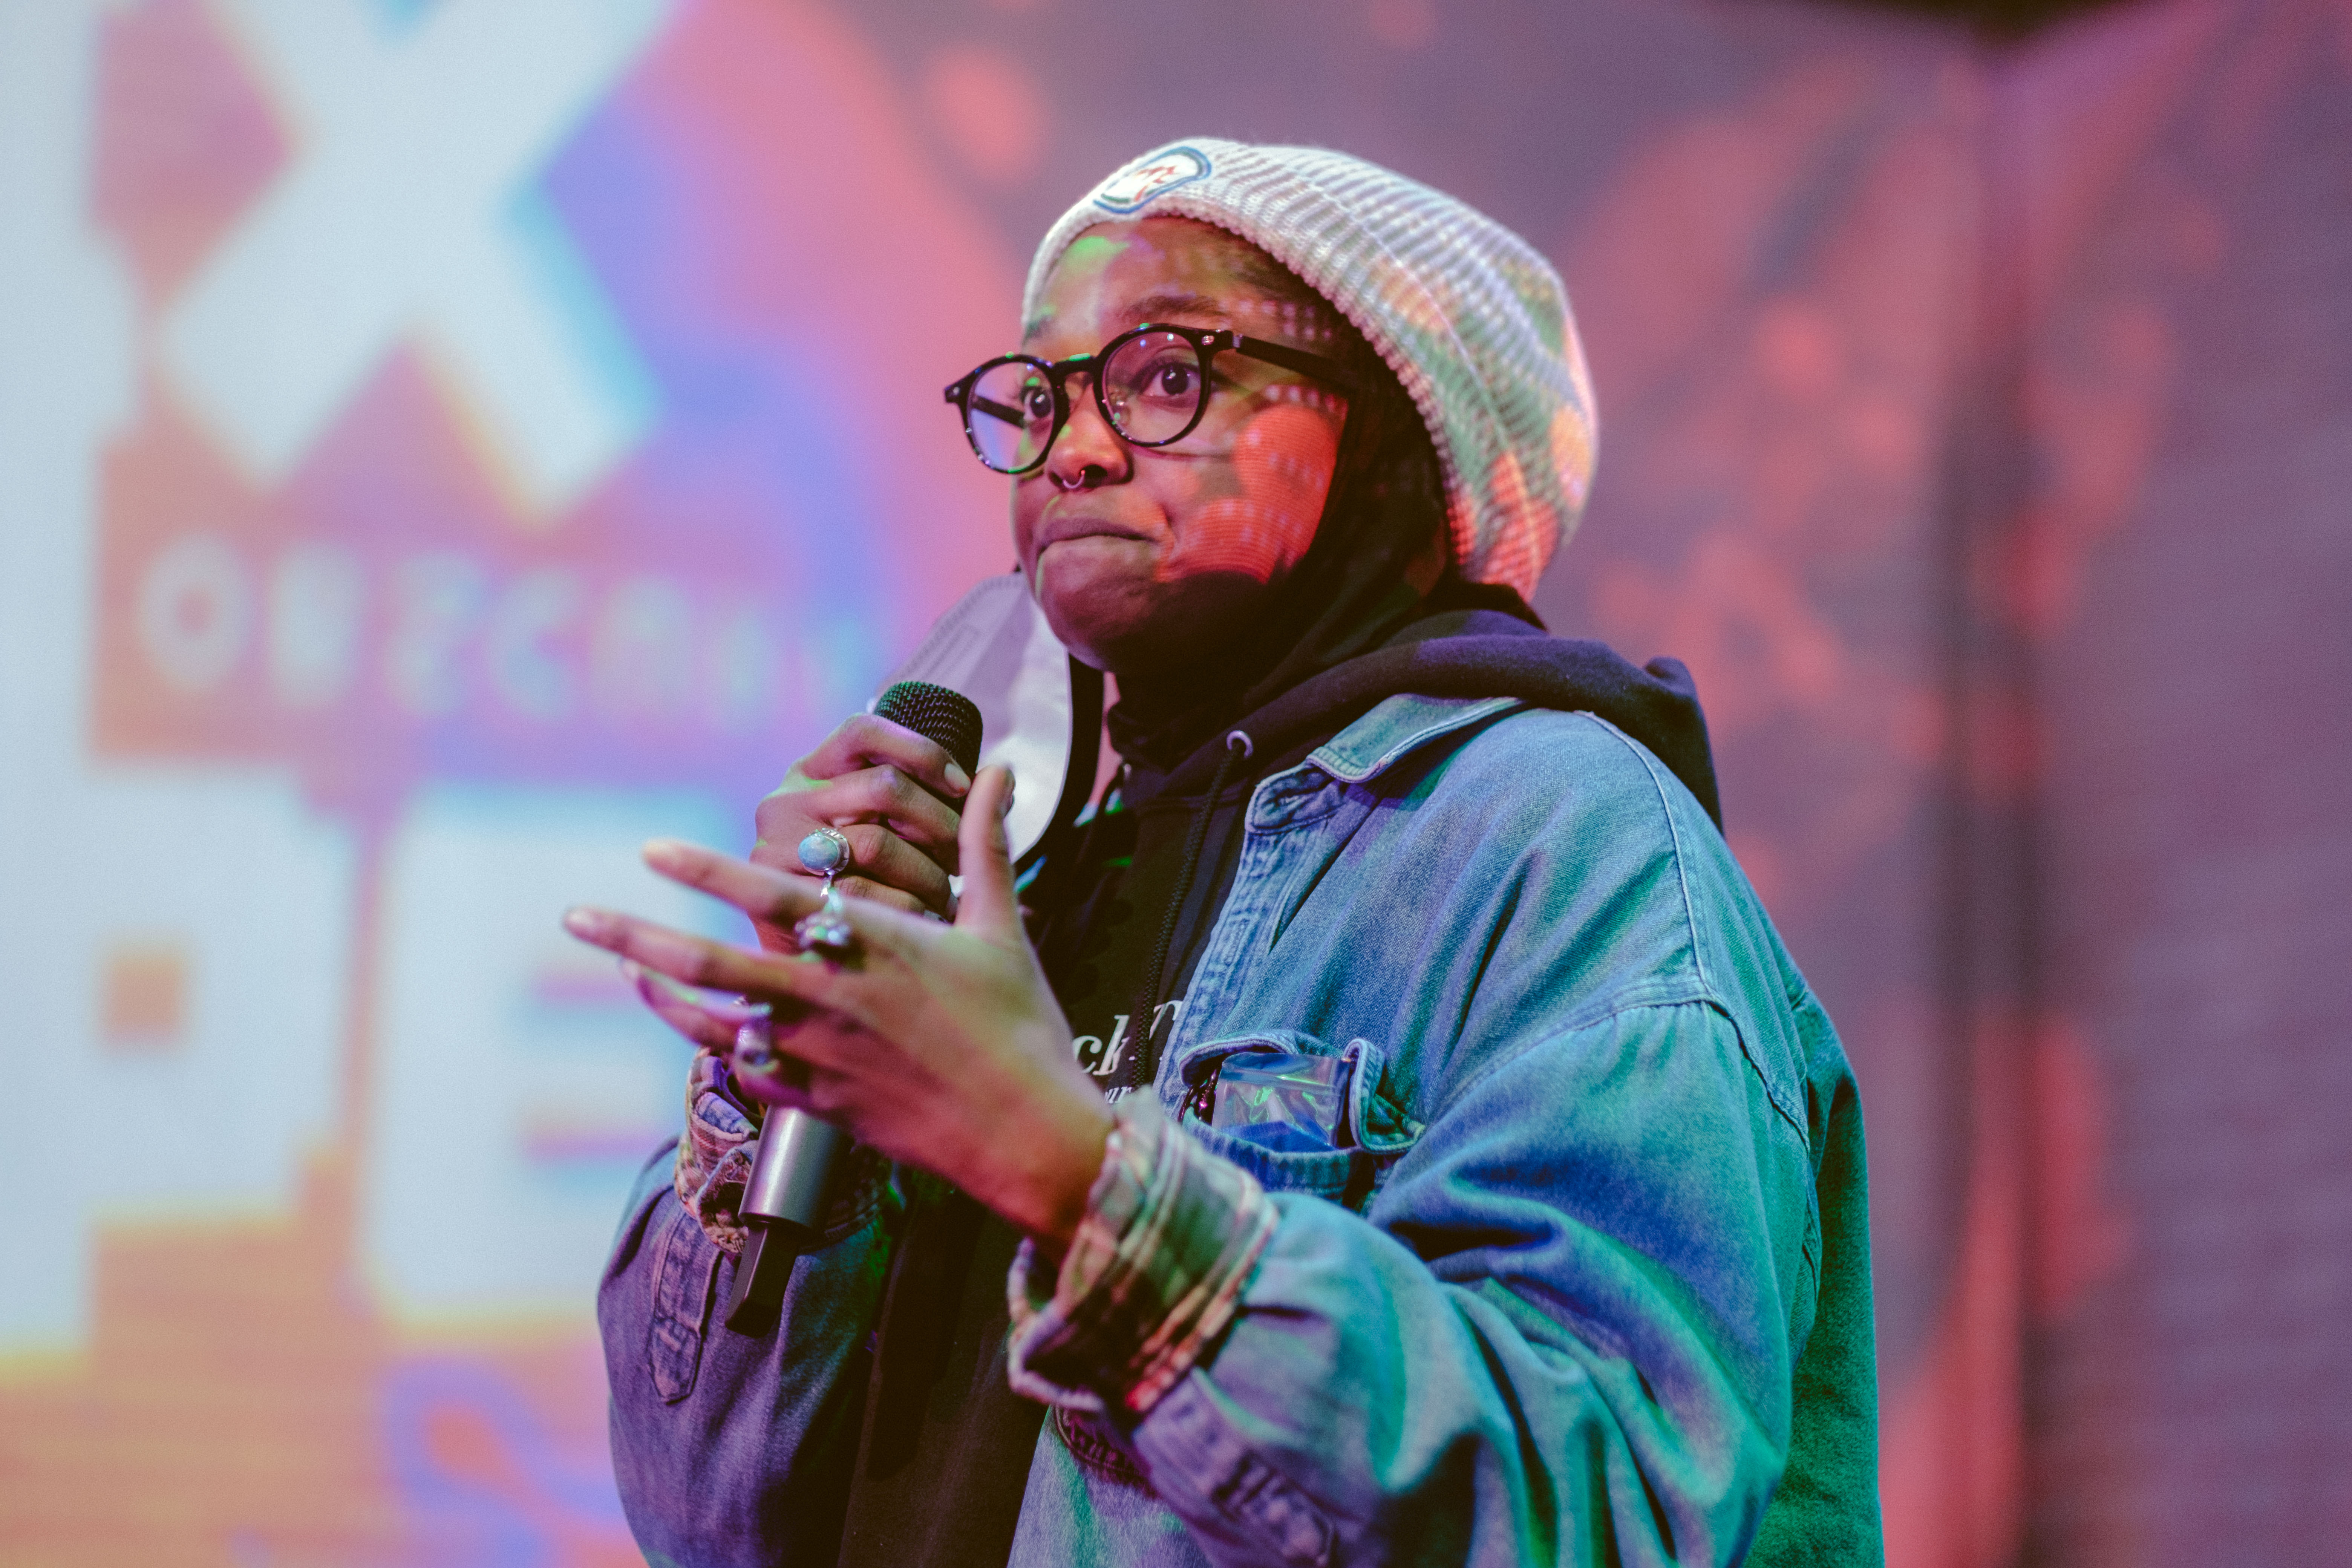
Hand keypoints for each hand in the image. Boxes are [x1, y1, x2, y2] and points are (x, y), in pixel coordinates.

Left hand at [562, 768, 1112, 1245]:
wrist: (1025, 1131)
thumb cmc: (1020, 1024)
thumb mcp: (1002, 926)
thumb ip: (986, 845)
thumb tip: (1000, 770)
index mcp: (873, 944)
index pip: (772, 896)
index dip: (705, 870)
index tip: (650, 849)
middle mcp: (830, 997)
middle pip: (711, 962)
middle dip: (635, 934)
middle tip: (574, 914)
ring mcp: (816, 1055)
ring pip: (714, 1020)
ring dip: (660, 989)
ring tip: (619, 963)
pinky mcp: (818, 1103)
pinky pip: (745, 1071)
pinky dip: (713, 1044)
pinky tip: (695, 1024)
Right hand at [749, 713, 974, 945]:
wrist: (804, 945)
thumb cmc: (857, 879)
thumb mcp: (881, 830)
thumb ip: (930, 800)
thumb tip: (1002, 779)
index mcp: (811, 772)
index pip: (864, 733)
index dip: (922, 752)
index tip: (964, 786)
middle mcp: (786, 802)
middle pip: (884, 786)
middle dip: (941, 822)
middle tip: (964, 857)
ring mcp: (778, 847)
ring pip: (878, 844)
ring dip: (929, 873)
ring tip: (948, 895)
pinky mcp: (785, 895)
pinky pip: (865, 894)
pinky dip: (908, 906)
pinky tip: (923, 918)